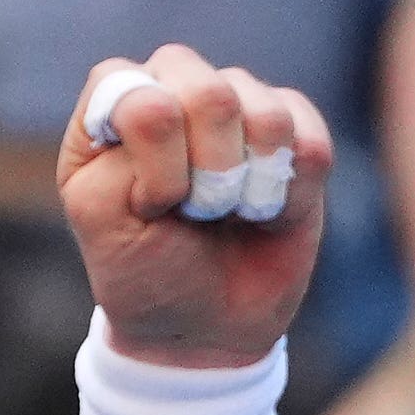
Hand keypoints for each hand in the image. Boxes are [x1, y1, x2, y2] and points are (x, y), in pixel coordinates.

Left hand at [58, 45, 329, 370]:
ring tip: (225, 215)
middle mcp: (178, 89)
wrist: (204, 325)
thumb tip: (165, 110)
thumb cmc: (144, 272)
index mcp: (114, 107)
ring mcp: (240, 103)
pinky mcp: (296, 129)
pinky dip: (287, 198)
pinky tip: (264, 215)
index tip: (149, 205)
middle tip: (192, 213)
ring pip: (267, 116)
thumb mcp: (104, 227)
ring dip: (246, 189)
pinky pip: (310, 144)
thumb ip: (114, 160)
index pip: (136, 90)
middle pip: (210, 92)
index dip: (153, 155)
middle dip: (205, 172)